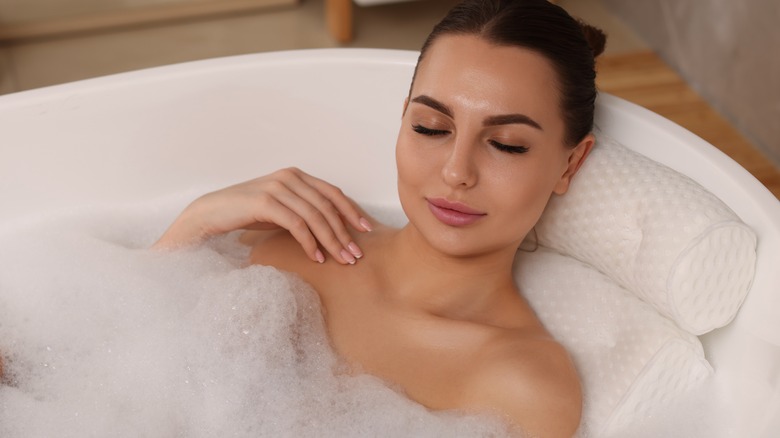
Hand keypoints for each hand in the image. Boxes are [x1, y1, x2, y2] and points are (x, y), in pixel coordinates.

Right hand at [153, 168, 371, 263]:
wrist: (211, 213)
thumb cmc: (247, 213)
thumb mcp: (281, 208)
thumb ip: (304, 210)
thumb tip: (333, 227)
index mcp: (296, 175)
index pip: (333, 193)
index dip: (351, 211)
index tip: (366, 230)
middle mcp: (290, 176)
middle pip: (327, 206)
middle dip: (345, 232)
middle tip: (356, 254)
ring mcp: (278, 187)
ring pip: (315, 216)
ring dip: (332, 240)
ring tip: (342, 259)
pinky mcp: (266, 201)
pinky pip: (297, 224)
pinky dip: (310, 242)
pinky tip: (317, 257)